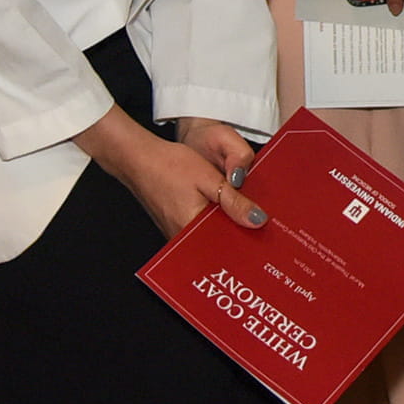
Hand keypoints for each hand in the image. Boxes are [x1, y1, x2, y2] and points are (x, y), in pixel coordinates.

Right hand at [85, 110, 266, 240]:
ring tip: (244, 214)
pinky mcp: (174, 225)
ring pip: (209, 235)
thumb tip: (258, 221)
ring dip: (225, 225)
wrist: (139, 159)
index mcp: (192, 229)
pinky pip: (199, 229)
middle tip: (258, 221)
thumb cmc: (170, 166)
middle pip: (218, 242)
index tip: (264, 230)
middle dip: (238, 232)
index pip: (227, 244)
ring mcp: (176, 233)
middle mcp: (182, 238)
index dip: (246, 237)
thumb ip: (234, 202)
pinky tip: (223, 209)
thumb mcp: (209, 180)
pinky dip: (212, 221)